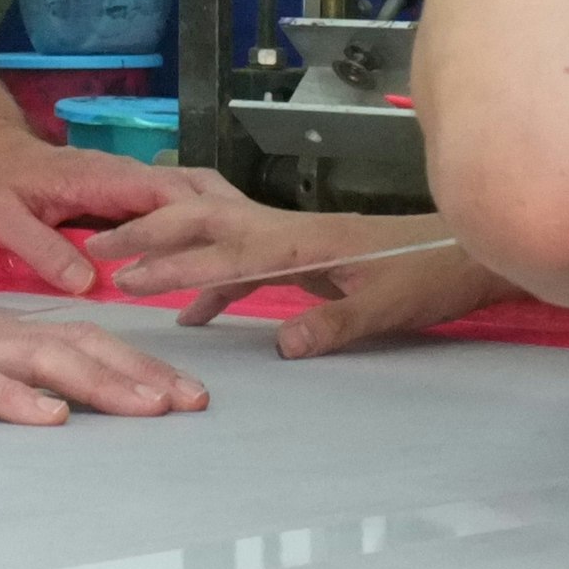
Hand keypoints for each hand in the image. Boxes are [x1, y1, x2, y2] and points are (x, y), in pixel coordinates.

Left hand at [0, 114, 237, 292]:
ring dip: (217, 219)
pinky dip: (194, 225)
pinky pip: (167, 208)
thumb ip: (43, 249)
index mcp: (100, 178)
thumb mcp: (1, 220)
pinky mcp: (122, 195)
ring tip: (251, 257)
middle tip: (261, 252)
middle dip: (225, 215)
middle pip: (186, 189)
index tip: (226, 245)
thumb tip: (90, 283)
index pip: (158, 193)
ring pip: (184, 195)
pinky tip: (212, 255)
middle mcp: (122, 175)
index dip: (194, 219)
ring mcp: (125, 183)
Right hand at [0, 268, 207, 421]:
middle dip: (143, 374)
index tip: (182, 394)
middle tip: (195, 404)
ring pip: (43, 360)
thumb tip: (45, 405)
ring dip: (102, 385)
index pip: (80, 342)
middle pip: (80, 346)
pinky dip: (15, 400)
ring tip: (150, 409)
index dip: (136, 365)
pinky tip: (50, 418)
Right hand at [90, 199, 514, 359]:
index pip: (222, 255)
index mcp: (300, 243)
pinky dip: (210, 279)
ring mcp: (296, 239)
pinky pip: (242, 259)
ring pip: (218, 235)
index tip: (126, 277)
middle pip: (205, 222)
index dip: (172, 268)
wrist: (468, 250)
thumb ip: (333, 324)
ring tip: (127, 270)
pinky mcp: (306, 252)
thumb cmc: (431, 276)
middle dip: (151, 232)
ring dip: (173, 248)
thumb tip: (281, 346)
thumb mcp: (387, 308)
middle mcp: (289, 232)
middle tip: (100, 247)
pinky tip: (196, 314)